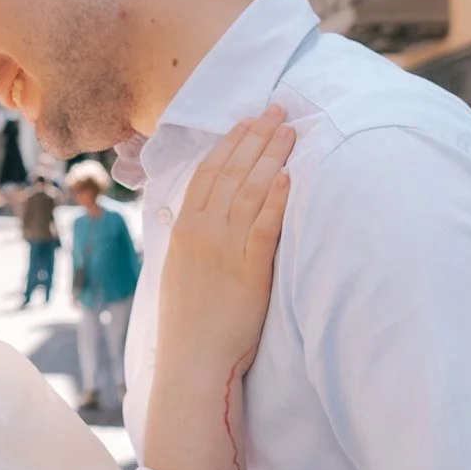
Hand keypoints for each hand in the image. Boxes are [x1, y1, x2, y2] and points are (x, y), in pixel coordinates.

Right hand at [157, 105, 291, 374]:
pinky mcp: (249, 269)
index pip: (207, 172)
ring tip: (290, 131)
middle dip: (256, 137)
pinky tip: (288, 176)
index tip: (248, 120)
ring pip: (249, 191)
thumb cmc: (190, 319)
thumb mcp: (180, 268)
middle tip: (277, 110)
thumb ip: (193, 237)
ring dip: (271, 156)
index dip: (229, 142)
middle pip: (231, 172)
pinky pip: (264, 226)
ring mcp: (224, 249)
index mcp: (183, 228)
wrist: (193, 359)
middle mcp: (201, 232)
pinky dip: (275, 198)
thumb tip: (205, 215)